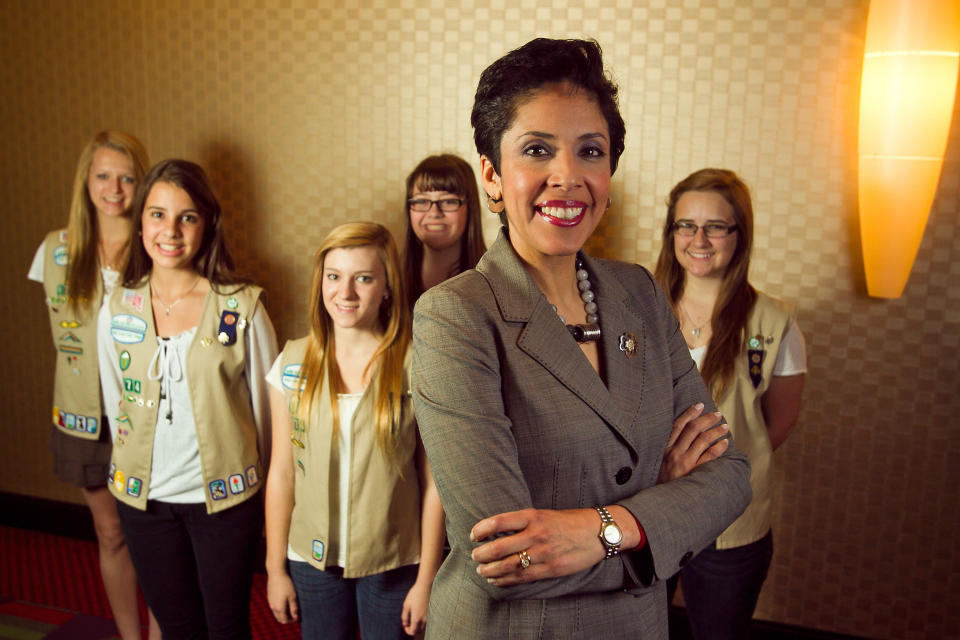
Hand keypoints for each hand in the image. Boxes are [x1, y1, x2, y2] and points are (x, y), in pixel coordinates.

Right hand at [266, 572, 298, 623]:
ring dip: (282, 614)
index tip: (297, 618)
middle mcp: (273, 607)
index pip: (285, 620)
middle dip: (286, 619)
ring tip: (289, 610)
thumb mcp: (293, 596)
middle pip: (279, 619)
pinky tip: (284, 603)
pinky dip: (279, 609)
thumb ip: (294, 608)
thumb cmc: (286, 584)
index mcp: (279, 608)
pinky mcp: (269, 598)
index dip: (292, 621)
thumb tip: (295, 617)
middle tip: (293, 616)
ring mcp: (270, 602)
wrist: (276, 574)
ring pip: (276, 613)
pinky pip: (273, 607)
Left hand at [401, 579, 430, 635]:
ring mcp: (429, 616)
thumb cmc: (414, 595)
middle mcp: (424, 620)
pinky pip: (426, 621)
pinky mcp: (431, 613)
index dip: (407, 630)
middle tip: (408, 621)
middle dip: (412, 628)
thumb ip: (404, 617)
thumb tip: (405, 624)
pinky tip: (418, 612)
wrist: (425, 587)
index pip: (412, 632)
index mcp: (417, 619)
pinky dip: (421, 621)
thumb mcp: (406, 605)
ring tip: (413, 616)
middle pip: (418, 631)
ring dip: (417, 625)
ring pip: (422, 626)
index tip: (405, 624)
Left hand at [469, 508, 604, 586]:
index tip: (473, 535)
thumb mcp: (545, 514)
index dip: (481, 530)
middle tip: (474, 556)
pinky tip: (496, 580)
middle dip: (481, 554)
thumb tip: (498, 531)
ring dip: (490, 570)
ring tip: (481, 570)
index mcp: (533, 516)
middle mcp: (536, 534)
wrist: (598, 532)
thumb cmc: (570, 521)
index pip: (498, 522)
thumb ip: (524, 522)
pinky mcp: (550, 569)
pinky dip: (505, 580)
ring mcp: (543, 554)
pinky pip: (522, 577)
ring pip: (508, 566)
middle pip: (498, 548)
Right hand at [658, 402, 728, 483]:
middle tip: (717, 414)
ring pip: (703, 439)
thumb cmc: (661, 482)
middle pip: (693, 429)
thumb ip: (668, 450)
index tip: (699, 405)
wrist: (661, 503)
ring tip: (724, 426)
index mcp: (664, 448)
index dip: (689, 413)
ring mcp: (684, 462)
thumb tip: (683, 436)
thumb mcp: (659, 463)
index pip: (678, 425)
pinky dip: (719, 447)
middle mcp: (674, 453)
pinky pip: (710, 456)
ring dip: (716, 430)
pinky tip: (725, 443)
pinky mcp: (694, 472)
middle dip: (706, 419)